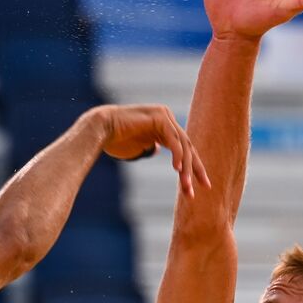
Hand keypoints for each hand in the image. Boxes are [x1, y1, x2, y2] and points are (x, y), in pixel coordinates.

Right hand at [89, 104, 210, 197]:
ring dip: (186, 168)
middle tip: (204, 187)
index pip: (184, 148)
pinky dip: (177, 156)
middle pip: (188, 147)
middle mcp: (166, 118)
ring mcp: (164, 115)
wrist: (99, 130)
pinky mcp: (159, 117)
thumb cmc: (114, 141)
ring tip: (186, 187)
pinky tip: (177, 170)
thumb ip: (149, 147)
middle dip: (195, 169)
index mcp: (163, 125)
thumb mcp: (137, 147)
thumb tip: (155, 150)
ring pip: (183, 145)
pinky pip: (174, 140)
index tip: (200, 185)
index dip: (193, 167)